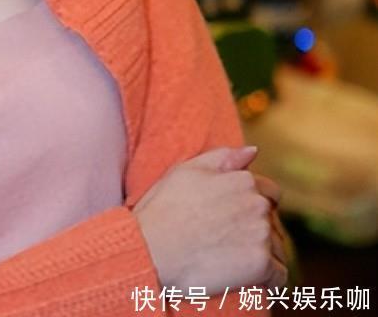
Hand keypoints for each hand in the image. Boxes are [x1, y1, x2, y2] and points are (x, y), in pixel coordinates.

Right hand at [133, 146, 288, 294]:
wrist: (152, 249)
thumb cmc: (164, 208)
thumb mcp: (186, 170)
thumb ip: (223, 157)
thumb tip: (253, 151)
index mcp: (243, 180)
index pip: (269, 192)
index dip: (252, 204)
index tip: (233, 218)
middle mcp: (257, 204)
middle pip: (272, 220)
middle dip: (256, 228)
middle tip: (225, 240)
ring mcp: (261, 234)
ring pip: (277, 247)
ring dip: (263, 253)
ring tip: (231, 259)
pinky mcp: (261, 265)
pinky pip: (279, 275)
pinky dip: (267, 279)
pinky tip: (245, 278)